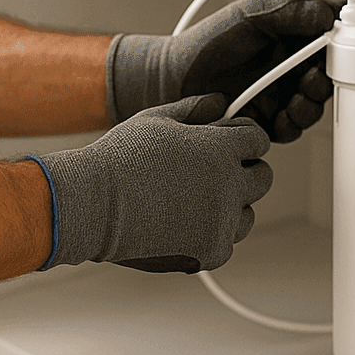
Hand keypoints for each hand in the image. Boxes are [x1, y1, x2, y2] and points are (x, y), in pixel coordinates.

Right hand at [34, 94, 270, 272]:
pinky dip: (211, 234)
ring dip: (231, 206)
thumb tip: (221, 101)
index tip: (227, 143)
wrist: (91, 205)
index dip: (243, 138)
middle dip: (243, 171)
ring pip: (248, 214)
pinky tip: (182, 222)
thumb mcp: (157, 119)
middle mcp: (229, 187)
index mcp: (221, 149)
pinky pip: (227, 242)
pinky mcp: (211, 252)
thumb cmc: (120, 158)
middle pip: (262, 178)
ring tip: (193, 200)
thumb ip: (196, 108)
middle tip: (210, 172)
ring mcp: (222, 223)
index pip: (258, 139)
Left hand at [108, 0, 336, 142]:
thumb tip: (325, 13)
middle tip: (313, 75)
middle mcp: (288, 66)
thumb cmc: (205, 43)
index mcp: (289, 36)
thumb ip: (288, 12)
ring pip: (313, 104)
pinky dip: (292, 123)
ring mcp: (280, 94)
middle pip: (327, 76)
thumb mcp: (248, 15)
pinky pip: (292, 127)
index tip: (341, 44)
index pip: (328, 39)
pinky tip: (282, 115)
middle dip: (326, 78)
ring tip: (298, 96)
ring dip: (312, 103)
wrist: (171, 79)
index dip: (340, 43)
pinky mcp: (268, 120)